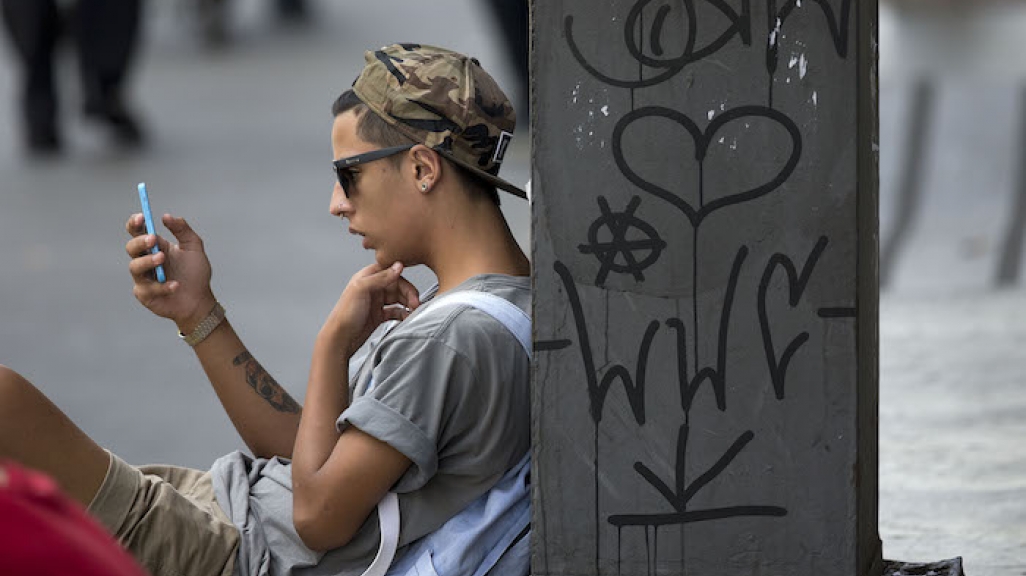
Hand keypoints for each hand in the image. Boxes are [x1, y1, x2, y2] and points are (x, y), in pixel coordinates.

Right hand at [125, 213, 215, 331]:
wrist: (200, 300)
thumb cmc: (196, 274)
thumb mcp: (194, 247)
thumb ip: (183, 230)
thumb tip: (167, 216)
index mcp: (155, 247)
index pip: (138, 232)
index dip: (135, 224)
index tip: (142, 217)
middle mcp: (145, 261)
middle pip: (131, 247)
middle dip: (140, 242)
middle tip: (153, 239)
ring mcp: (143, 278)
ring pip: (134, 267)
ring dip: (148, 261)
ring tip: (163, 259)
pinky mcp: (145, 295)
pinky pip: (148, 288)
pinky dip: (162, 286)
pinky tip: (176, 285)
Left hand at [322, 262, 420, 357]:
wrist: (340, 339)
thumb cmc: (345, 314)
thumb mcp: (362, 290)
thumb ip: (381, 277)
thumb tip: (398, 266)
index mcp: (367, 278)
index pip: (390, 272)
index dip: (402, 279)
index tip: (411, 289)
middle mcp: (372, 288)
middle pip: (397, 286)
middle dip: (408, 294)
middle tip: (415, 304)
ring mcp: (375, 302)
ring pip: (398, 299)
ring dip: (407, 304)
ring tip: (413, 311)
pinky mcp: (378, 315)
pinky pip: (395, 311)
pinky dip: (402, 314)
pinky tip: (406, 318)